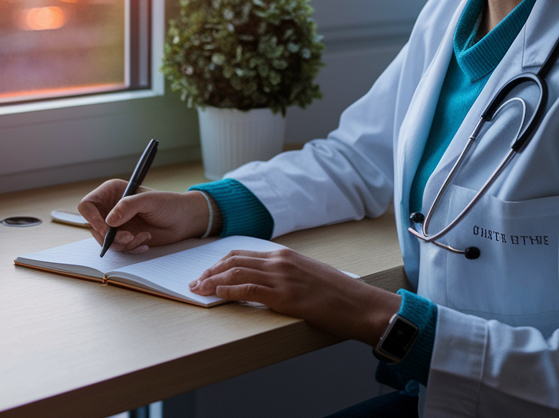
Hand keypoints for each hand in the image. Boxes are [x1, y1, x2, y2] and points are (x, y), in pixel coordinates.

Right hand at [77, 179, 213, 252]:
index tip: (106, 229)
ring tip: (142, 237)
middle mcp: (110, 208)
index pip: (87, 205)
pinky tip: (145, 242)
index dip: (91, 219)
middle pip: (94, 227)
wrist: (184, 220)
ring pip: (106, 241)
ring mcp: (117, 224)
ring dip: (123, 244)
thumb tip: (109, 220)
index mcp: (111, 192)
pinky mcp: (125, 237)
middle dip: (111, 236)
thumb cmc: (169, 204)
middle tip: (128, 237)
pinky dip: (131, 248)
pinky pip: (118, 248)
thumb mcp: (148, 201)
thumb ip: (127, 206)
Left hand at [189, 248, 399, 345]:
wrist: (362, 305)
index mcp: (285, 256)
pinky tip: (216, 294)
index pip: (242, 254)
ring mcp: (282, 276)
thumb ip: (285, 277)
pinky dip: (227, 290)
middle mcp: (280, 261)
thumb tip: (263, 286)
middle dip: (210, 270)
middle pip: (233, 260)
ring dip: (213, 280)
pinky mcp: (285, 295)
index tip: (206, 272)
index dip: (220, 263)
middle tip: (196, 282)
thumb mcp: (307, 278)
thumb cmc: (339, 296)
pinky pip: (248, 288)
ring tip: (199, 289)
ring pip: (236, 272)